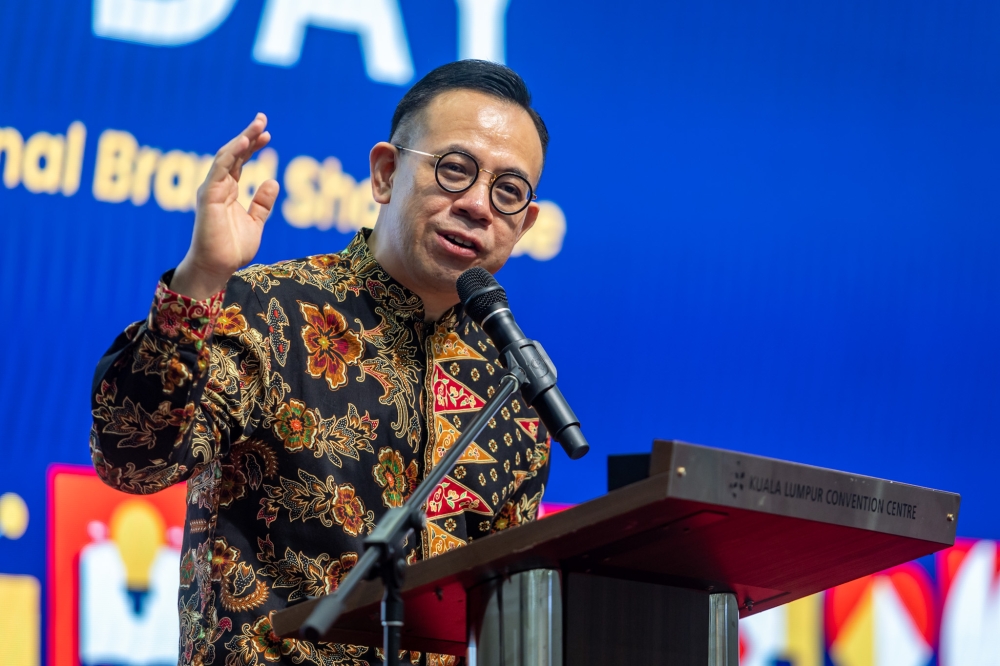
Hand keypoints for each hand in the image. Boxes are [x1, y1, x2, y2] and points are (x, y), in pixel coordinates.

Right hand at [171, 113, 279, 299]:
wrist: (217, 268)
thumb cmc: (232, 249)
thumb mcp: (255, 223)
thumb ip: (262, 203)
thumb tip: (272, 181)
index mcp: (228, 192)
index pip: (240, 162)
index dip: (252, 146)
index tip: (268, 135)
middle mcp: (218, 187)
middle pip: (233, 154)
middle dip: (247, 136)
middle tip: (263, 120)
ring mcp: (211, 190)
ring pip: (226, 157)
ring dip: (241, 139)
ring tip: (258, 126)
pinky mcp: (208, 196)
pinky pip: (220, 169)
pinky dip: (232, 154)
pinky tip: (244, 142)